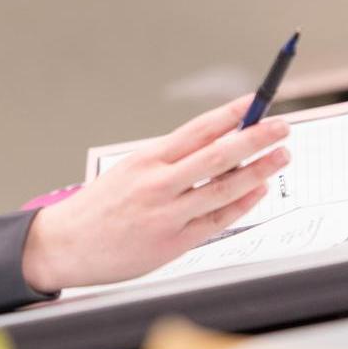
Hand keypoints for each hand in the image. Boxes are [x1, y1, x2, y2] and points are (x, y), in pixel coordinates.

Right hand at [20, 95, 291, 291]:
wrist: (66, 245)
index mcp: (146, 160)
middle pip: (218, 156)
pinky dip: (242, 204)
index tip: (255, 102)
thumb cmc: (99, 207)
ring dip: (259, 170)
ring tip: (281, 156)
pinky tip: (259, 191)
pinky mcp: (174, 243)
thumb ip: (169, 162)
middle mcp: (158, 184)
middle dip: (255, 138)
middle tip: (281, 126)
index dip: (230, 114)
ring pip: (224, 188)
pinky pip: (218, 221)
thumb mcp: (128, 171)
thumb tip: (216, 146)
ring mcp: (168, 215)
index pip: (197, 130)